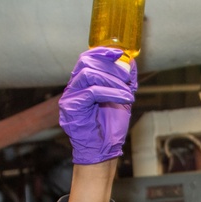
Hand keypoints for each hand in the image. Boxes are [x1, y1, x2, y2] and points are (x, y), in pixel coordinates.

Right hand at [58, 47, 137, 164]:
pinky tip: (125, 98)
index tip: (118, 52)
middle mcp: (74, 87)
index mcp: (83, 83)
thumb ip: (124, 81)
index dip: (101, 51)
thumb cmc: (110, 127)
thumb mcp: (121, 98)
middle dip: (110, 65)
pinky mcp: (71, 107)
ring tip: (128, 92)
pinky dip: (111, 92)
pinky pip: (92, 92)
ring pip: (89, 74)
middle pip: (87, 62)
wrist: (104, 150)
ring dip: (113, 80)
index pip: (87, 58)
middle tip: (127, 76)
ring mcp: (70, 96)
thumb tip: (130, 61)